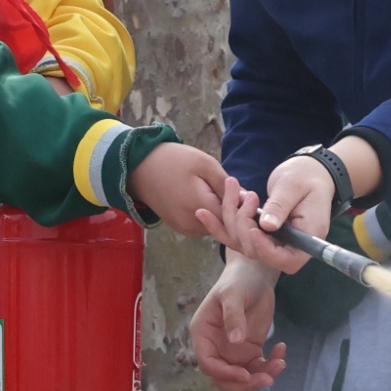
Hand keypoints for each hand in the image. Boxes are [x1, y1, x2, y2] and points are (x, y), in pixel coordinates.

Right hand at [125, 139, 241, 241]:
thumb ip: (226, 185)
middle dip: (238, 214)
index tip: (252, 195)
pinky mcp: (181, 228)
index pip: (235, 221)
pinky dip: (213, 215)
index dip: (246, 210)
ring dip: (225, 214)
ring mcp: (186, 229)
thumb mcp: (205, 165)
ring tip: (225, 193)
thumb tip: (245, 200)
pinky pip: (205, 225)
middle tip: (242, 194)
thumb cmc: (173, 161)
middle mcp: (193, 226)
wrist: (139, 167)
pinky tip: (212, 199)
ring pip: (216, 228)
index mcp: (200, 209)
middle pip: (226, 228)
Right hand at [187, 257, 285, 390]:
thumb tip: (236, 340)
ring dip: (261, 376)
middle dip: (245, 383)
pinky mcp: (250, 350)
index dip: (225, 374)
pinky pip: (259, 367)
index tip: (246, 375)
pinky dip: (271, 364)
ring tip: (280, 363)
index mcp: (203, 335)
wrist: (254, 275)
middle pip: (225, 378)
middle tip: (267, 379)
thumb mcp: (233, 294)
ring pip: (243, 376)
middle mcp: (216, 347)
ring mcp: (233, 351)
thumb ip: (233, 316)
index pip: (208, 364)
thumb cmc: (238, 281)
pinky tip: (281, 349)